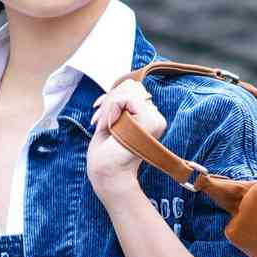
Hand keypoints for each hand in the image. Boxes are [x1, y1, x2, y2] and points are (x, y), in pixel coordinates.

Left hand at [86, 73, 165, 196]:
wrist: (106, 173)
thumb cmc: (105, 152)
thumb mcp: (111, 118)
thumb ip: (120, 100)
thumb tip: (127, 83)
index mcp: (148, 116)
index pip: (133, 88)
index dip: (112, 97)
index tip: (99, 117)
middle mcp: (156, 117)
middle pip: (131, 86)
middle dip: (108, 100)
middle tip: (99, 122)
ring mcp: (156, 120)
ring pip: (128, 90)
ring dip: (108, 107)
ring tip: (104, 126)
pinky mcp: (152, 122)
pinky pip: (126, 99)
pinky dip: (111, 110)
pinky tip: (110, 127)